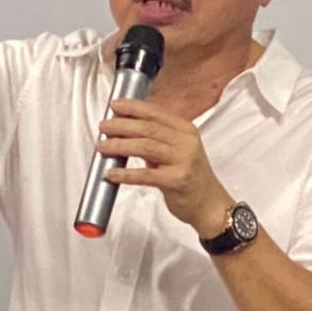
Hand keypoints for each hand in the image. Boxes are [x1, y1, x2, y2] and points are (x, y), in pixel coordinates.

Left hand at [97, 98, 230, 236]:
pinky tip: (112, 173)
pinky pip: (145, 175)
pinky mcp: (177, 180)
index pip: (155, 112)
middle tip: (103, 127)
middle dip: (121, 125)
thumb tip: (123, 128)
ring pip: (145, 147)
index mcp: (185, 130)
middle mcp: (186, 142)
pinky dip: (125, 174)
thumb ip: (155, 139)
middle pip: (147, 128)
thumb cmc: (189, 177)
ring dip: (119, 146)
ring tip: (102, 147)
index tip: (115, 105)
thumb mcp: (176, 151)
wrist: (209, 204)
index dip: (132, 107)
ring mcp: (183, 160)